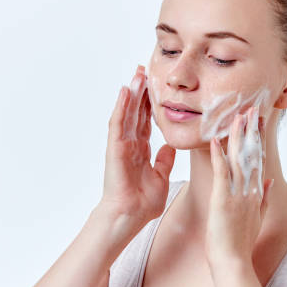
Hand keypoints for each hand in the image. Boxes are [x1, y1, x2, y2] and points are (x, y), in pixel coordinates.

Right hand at [98, 64, 175, 232]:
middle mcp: (130, 144)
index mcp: (141, 150)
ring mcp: (122, 145)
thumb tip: (170, 147)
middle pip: (136, 112)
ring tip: (137, 74)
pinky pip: (118, 123)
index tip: (157, 86)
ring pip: (127, 113)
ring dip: (132, 93)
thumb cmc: (142, 203)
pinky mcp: (115, 148)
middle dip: (141, 92)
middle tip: (144, 70)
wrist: (130, 215)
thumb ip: (164, 161)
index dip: (151, 104)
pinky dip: (121, 106)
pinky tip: (125, 90)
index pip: (146, 121)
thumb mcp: (161, 177)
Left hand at [205, 105, 273, 264]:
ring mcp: (238, 193)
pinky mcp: (223, 198)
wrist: (232, 260)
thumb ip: (263, 197)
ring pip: (238, 158)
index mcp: (255, 192)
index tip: (258, 121)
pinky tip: (216, 141)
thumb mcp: (257, 216)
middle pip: (251, 153)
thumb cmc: (240, 241)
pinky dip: (219, 156)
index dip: (258, 138)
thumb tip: (268, 180)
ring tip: (237, 116)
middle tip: (251, 108)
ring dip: (237, 136)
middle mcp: (249, 189)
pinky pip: (221, 173)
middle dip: (250, 130)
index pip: (258, 159)